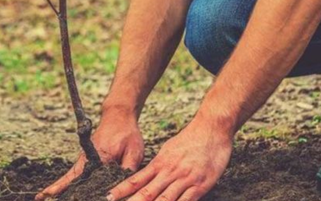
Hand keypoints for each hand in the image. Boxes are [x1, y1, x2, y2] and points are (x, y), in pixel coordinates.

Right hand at [36, 109, 143, 199]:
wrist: (118, 116)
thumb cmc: (127, 133)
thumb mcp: (134, 152)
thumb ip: (127, 170)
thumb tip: (121, 189)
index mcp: (99, 157)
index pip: (86, 178)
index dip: (76, 189)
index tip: (59, 194)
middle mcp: (87, 158)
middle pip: (71, 177)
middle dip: (56, 188)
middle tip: (40, 197)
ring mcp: (84, 159)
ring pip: (70, 176)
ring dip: (58, 186)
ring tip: (42, 196)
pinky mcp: (85, 159)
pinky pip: (74, 174)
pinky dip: (65, 182)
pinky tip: (57, 191)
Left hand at [106, 118, 231, 200]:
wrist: (212, 128)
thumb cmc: (191, 139)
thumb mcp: (169, 150)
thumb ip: (159, 165)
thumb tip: (147, 175)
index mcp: (159, 163)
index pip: (136, 180)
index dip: (121, 190)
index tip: (108, 197)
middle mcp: (169, 172)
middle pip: (146, 193)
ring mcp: (184, 179)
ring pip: (164, 200)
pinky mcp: (200, 185)